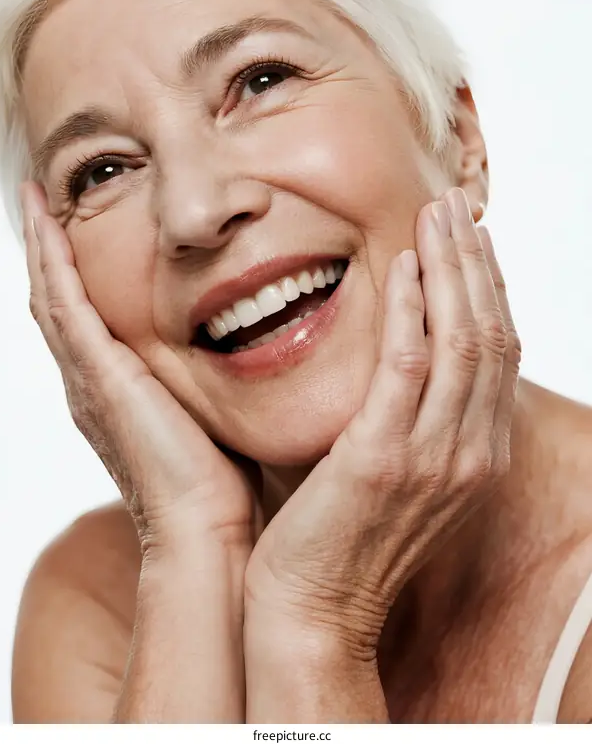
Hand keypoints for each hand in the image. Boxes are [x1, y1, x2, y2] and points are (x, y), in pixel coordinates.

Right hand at [21, 182, 258, 554]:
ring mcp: (88, 379)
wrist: (205, 530)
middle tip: (45, 201)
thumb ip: (212, 381)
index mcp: (116, 391)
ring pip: (52, 297)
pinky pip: (64, 305)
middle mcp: (91, 382)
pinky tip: (45, 221)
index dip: (76, 273)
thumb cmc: (218, 483)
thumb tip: (247, 349)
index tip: (78, 229)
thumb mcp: (211, 414)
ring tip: (38, 199)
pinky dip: (50, 261)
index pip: (87, 318)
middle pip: (59, 302)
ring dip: (44, 246)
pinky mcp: (97, 377)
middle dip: (50, 251)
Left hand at [244, 188, 520, 662]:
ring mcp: (434, 457)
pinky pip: (409, 364)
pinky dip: (412, 309)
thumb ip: (416, 420)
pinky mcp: (382, 456)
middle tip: (458, 204)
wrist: (315, 610)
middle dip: (477, 262)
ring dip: (452, 268)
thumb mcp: (399, 473)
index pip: (501, 354)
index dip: (490, 289)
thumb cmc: (345, 536)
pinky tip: (402, 265)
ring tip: (437, 214)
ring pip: (464, 340)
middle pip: (493, 335)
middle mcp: (471, 454)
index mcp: (477, 456)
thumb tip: (407, 359)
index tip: (471, 240)